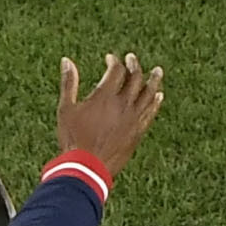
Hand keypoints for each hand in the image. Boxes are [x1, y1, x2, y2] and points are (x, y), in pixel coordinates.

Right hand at [49, 51, 167, 181]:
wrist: (87, 168)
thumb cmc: (73, 139)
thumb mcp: (66, 109)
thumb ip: (68, 83)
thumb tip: (66, 60)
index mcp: (105, 96)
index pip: (116, 70)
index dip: (114, 61)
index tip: (110, 58)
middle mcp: (123, 104)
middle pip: (135, 78)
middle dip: (134, 65)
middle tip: (132, 58)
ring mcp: (133, 118)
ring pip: (149, 94)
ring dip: (153, 80)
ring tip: (157, 71)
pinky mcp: (138, 132)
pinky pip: (151, 113)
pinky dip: (155, 102)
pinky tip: (159, 96)